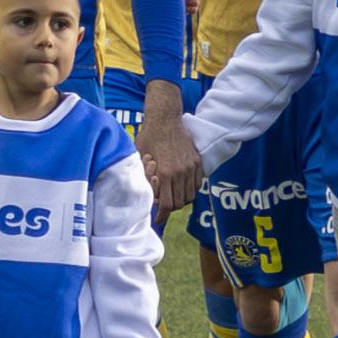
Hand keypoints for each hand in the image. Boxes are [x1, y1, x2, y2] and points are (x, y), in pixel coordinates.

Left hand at [138, 81, 202, 218]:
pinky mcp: (197, 161)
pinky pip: (197, 184)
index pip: (167, 204)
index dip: (162, 214)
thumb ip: (142, 176)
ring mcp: (190, 167)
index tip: (158, 219)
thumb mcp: (139, 157)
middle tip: (164, 207)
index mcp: (164, 173)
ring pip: (190, 195)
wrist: (165, 119)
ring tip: (173, 198)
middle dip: (171, 208)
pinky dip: (191, 190)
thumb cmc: (148, 137)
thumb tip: (143, 194)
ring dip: (182, 200)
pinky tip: (182, 188)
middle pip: (179, 203)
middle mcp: (179, 173)